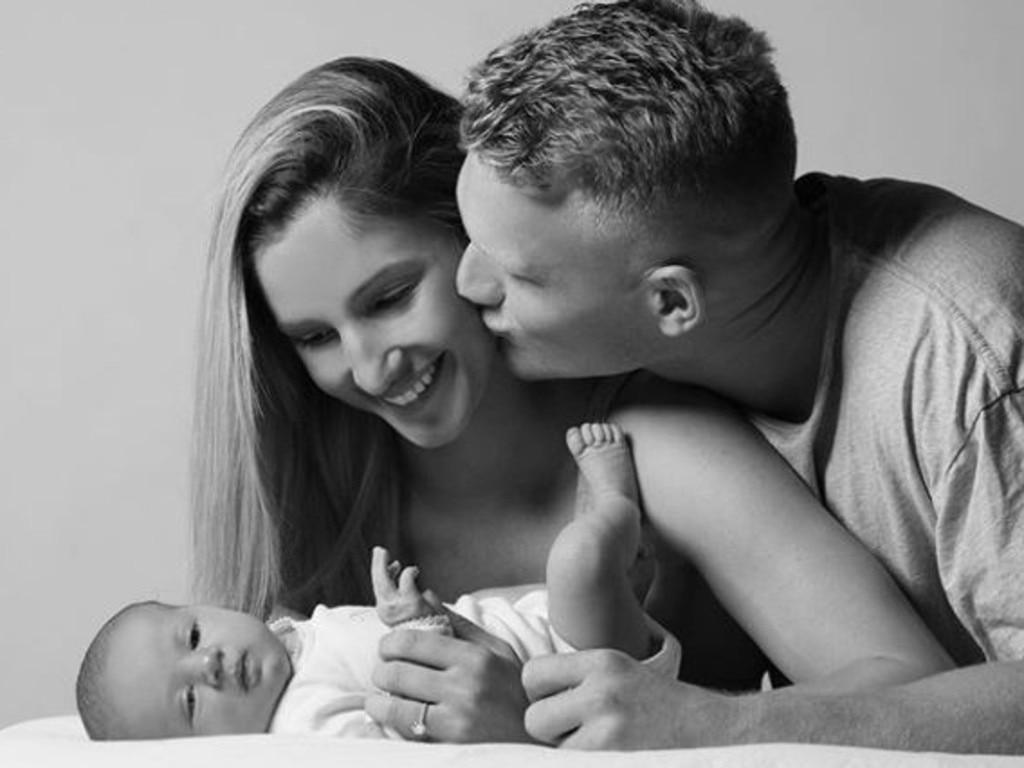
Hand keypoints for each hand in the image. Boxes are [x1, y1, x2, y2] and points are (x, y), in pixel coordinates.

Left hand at [366, 619, 533, 742]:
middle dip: (381, 671)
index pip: (412, 642)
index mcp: (474, 657)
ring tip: (381, 698)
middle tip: (384, 672)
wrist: (539, 739)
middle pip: (396, 672)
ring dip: (378, 701)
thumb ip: (459, 624)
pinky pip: (405, 730)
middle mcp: (464, 686)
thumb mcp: (497, 651)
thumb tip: (425, 595)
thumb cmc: (516, 691)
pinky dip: (389, 723)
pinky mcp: (450, 744)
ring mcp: (457, 718)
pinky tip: (390, 718)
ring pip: (395, 704)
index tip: (388, 648)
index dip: (389, 643)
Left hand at [523, 649, 732, 748]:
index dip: (539, 696)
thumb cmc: (664, 708)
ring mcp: (610, 733)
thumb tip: (527, 702)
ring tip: (600, 750)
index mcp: (602, 662)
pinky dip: (585, 765)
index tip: (558, 708)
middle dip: (549, 734)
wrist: (719, 734)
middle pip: (534, 719)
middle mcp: (603, 692)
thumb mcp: (623, 674)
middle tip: (577, 737)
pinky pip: (573, 766)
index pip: (532, 675)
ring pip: (551, 753)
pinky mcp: (616, 762)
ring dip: (567, 757)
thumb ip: (580, 682)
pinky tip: (611, 759)